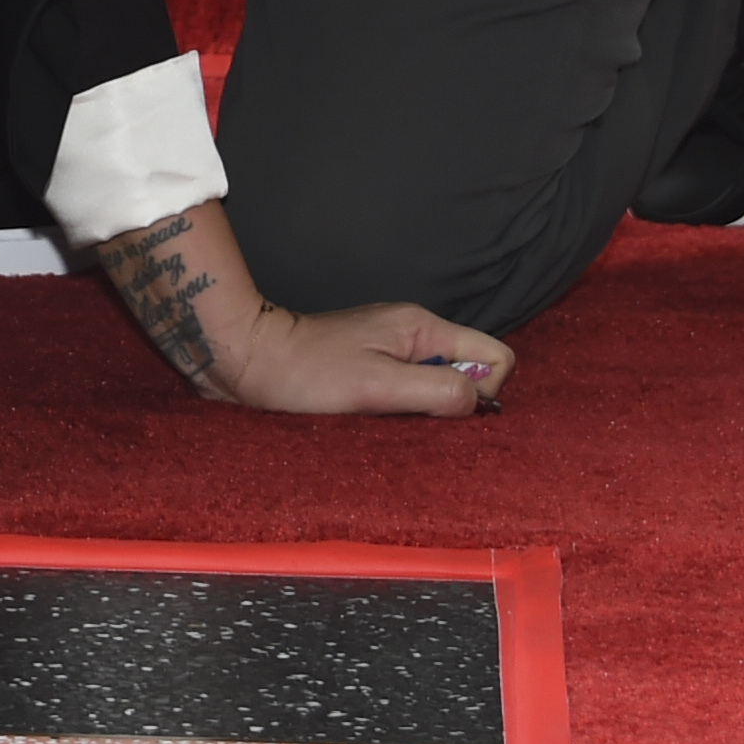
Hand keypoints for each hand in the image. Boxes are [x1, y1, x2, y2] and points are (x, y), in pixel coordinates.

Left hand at [88, 198, 510, 413]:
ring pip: (438, 386)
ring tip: (380, 415)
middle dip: (451, 404)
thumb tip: (479, 401)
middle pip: (468, 373)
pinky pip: (408, 392)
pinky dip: (397, 409)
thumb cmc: (306, 373)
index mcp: (422, 327)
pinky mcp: (369, 366)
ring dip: (420, 410)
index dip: (484, 390)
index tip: (442, 407)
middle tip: (405, 415)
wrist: (248, 360)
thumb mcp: (378, 385)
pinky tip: (367, 415)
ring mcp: (390, 349)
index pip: (496, 356)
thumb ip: (437, 389)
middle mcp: (412, 333)